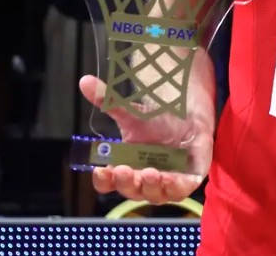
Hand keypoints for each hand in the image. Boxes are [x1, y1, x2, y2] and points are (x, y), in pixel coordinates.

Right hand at [78, 48, 214, 202]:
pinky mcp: (188, 180)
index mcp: (126, 169)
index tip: (100, 170)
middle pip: (131, 190)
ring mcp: (166, 183)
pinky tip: (168, 177)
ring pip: (154, 194)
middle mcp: (144, 181)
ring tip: (148, 173)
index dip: (103, 180)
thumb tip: (85, 81)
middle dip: (126, 182)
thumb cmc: (159, 122)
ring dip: (149, 186)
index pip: (109, 182)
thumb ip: (109, 101)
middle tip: (123, 169)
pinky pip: (179, 189)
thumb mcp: (133, 113)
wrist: (190, 116)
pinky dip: (173, 186)